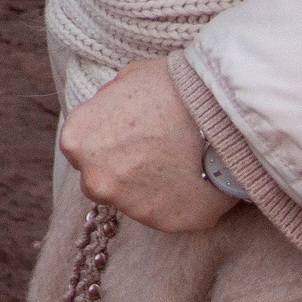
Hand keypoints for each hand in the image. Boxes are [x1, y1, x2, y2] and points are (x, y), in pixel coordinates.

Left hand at [59, 60, 234, 232]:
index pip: (79, 148)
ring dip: (147, 187)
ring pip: (131, 200)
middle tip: (151, 152)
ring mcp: (129, 206)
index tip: (125, 135)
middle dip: (119, 170)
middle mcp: (96, 179)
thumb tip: (108, 109)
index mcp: (78, 140)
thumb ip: (108, 102)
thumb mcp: (128, 79)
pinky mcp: (163, 223)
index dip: (103, 141)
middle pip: (99, 181)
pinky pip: (164, 213)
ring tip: (178, 162)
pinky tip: (193, 178)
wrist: (222, 114)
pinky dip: (175, 200)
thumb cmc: (173, 88)